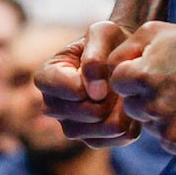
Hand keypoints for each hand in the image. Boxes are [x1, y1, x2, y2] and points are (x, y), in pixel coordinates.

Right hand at [40, 26, 139, 145]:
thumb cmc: (109, 41)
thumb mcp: (102, 33)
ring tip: (125, 93)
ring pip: (97, 133)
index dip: (91, 82)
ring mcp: (71, 126)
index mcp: (46, 77)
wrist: (124, 57)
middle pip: (85, 115)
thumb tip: (95, 93)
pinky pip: (115, 141)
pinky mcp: (92, 139)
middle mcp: (52, 106)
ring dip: (118, 113)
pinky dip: (129, 124)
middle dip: (107, 99)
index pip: (68, 90)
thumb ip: (95, 56)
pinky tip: (129, 107)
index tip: (106, 70)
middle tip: (120, 83)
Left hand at [109, 20, 175, 158]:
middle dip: (146, 96)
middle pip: (133, 107)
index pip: (118, 84)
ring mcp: (172, 129)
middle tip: (174, 82)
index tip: (155, 68)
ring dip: (162, 115)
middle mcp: (155, 106)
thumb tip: (104, 72)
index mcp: (143, 77)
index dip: (134, 75)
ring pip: (151, 126)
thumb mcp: (154, 32)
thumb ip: (122, 50)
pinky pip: (170, 142)